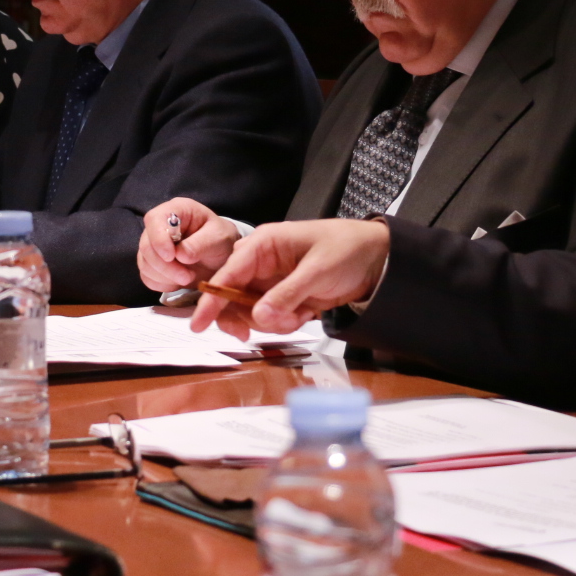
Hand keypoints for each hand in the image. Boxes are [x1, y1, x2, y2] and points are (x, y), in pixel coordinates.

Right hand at [138, 198, 238, 291]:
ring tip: (188, 277)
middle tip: (187, 276)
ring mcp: (154, 245)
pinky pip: (147, 277)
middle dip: (165, 266)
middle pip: (146, 245)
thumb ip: (200, 244)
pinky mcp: (152, 264)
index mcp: (176, 210)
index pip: (155, 219)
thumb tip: (179, 255)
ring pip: (145, 263)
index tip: (171, 256)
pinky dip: (161, 284)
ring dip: (165, 276)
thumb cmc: (221, 240)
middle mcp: (160, 225)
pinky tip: (178, 282)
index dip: (158, 239)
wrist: (222, 257)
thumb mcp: (219, 238)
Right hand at [192, 219, 390, 340]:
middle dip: (248, 317)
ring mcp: (271, 282)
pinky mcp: (283, 297)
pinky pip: (271, 318)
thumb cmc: (347, 249)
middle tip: (259, 330)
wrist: (376, 258)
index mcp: (264, 245)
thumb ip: (287, 293)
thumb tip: (258, 316)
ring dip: (274, 322)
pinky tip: (308, 311)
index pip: (227, 273)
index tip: (199, 323)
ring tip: (303, 313)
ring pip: (252, 313)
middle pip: (232, 297)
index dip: (212, 299)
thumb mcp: (318, 270)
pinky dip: (286, 322)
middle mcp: (261, 263)